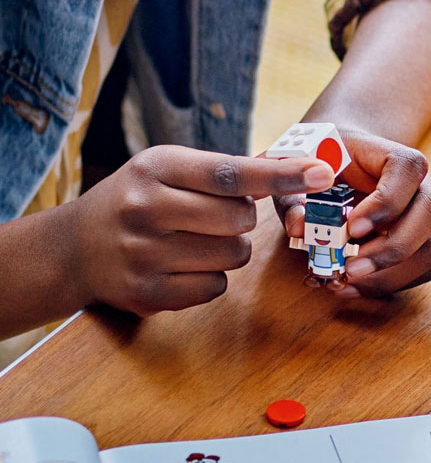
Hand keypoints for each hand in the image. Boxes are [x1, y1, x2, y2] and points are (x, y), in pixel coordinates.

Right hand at [70, 147, 335, 315]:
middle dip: (240, 219)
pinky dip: (210, 277)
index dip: (281, 174)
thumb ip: (226, 170)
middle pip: (238, 219)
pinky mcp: (145, 294)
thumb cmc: (140, 198)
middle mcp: (145, 209)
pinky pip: (214, 288)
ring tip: (193, 240)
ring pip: (232, 255)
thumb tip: (297, 169)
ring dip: (228, 249)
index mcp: (156, 168)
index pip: (231, 172)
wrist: (73, 247)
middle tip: (212, 216)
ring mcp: (142, 254)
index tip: (323, 173)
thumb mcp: (170, 168)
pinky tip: (180, 266)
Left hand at [278, 129, 430, 298]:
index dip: (386, 200)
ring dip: (393, 271)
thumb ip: (294, 190)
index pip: (408, 168)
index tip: (353, 227)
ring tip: (349, 278)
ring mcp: (423, 213)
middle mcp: (417, 182)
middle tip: (352, 265)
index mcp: (390, 155)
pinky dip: (389, 282)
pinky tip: (354, 285)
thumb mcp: (299, 170)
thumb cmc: (322, 164)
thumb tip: (299, 226)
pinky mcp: (420, 240)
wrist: (338, 164)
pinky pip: (421, 267)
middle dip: (394, 245)